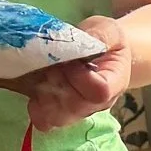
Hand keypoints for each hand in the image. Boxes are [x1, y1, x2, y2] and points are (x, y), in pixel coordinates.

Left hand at [27, 14, 130, 130]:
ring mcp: (78, 112)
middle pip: (75, 106)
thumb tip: (84, 40)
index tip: (72, 60)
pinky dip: (36, 105)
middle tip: (54, 63)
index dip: (80, 77)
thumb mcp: (108, 30)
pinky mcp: (59, 114)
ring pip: (58, 116)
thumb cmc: (106, 41)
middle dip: (58, 83)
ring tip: (46, 74)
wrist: (102, 54)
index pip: (100, 91)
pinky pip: (43, 120)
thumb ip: (101, 35)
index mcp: (115, 82)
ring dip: (45, 94)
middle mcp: (97, 104)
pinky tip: (37, 87)